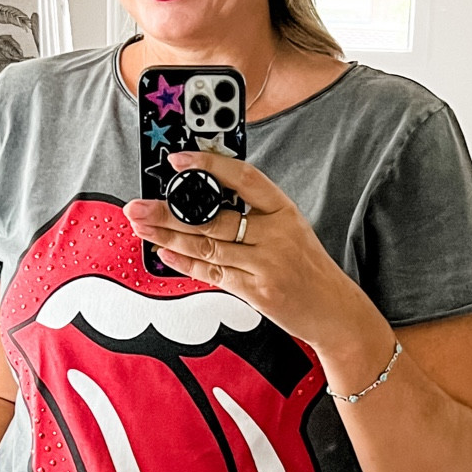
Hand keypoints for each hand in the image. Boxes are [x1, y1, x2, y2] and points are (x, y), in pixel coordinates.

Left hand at [123, 156, 392, 388]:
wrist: (335, 312)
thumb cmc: (308, 270)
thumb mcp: (290, 231)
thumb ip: (254, 215)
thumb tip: (204, 203)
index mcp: (284, 210)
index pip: (243, 177)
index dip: (208, 165)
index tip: (178, 160)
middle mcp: (277, 233)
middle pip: (212, 216)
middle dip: (168, 211)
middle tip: (137, 206)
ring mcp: (267, 263)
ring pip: (207, 245)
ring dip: (167, 236)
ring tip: (141, 227)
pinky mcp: (257, 291)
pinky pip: (213, 274)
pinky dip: (184, 264)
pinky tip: (164, 254)